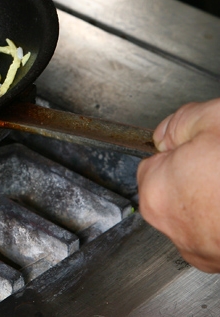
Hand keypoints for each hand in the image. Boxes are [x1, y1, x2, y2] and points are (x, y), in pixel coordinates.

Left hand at [137, 98, 219, 271]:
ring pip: (197, 216)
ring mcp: (200, 250)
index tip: (202, 149)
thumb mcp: (211, 119)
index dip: (181, 153)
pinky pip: (215, 236)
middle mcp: (172, 226)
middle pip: (174, 192)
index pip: (154, 164)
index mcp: (157, 190)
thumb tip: (166, 135)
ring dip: (212, 203)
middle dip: (196, 178)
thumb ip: (176, 125)